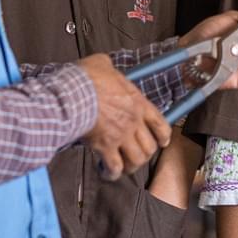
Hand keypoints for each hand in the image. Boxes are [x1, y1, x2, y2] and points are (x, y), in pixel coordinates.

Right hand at [78, 53, 172, 180]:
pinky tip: (107, 173)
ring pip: (136, 160)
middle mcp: (134, 121)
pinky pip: (114, 167)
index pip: (160, 123)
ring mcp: (121, 136)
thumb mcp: (104, 64)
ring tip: (123, 167)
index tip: (162, 143)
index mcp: (138, 102)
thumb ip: (110, 69)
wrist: (74, 92)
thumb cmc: (88, 77)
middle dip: (144, 155)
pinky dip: (112, 173)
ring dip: (131, 166)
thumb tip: (104, 66)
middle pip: (150, 147)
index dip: (163, 136)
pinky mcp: (105, 147)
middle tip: (135, 156)